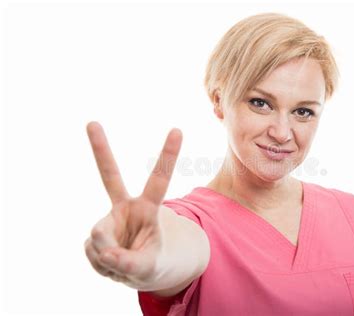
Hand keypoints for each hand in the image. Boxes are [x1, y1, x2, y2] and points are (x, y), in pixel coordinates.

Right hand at [84, 121, 182, 289]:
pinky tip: (110, 265)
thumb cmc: (150, 262)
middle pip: (109, 176)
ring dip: (109, 259)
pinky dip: (101, 266)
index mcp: (148, 207)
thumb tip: (105, 253)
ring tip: (122, 264)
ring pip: (99, 239)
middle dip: (100, 148)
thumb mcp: (148, 268)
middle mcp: (125, 208)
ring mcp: (107, 220)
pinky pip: (92, 253)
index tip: (177, 129)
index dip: (168, 155)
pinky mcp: (93, 236)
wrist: (136, 270)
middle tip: (91, 122)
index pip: (159, 179)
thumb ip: (130, 263)